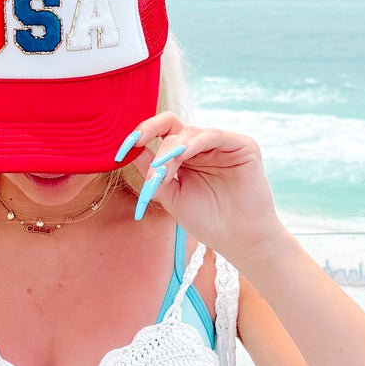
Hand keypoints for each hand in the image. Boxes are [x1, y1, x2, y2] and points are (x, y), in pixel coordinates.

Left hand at [114, 111, 283, 266]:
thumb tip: (130, 151)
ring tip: (163, 173)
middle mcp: (202, 146)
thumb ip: (153, 172)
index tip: (123, 147)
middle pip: (172, 126)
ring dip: (171, 150)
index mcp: (185, 156)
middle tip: (140, 152)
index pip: (161, 134)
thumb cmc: (207, 220)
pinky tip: (183, 155)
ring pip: (189, 132)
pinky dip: (194, 143)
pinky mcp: (242, 145)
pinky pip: (213, 135)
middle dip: (152, 136)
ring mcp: (222, 144)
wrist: (237, 239)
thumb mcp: (170, 194)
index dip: (142, 134)